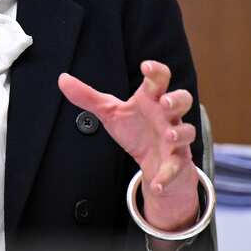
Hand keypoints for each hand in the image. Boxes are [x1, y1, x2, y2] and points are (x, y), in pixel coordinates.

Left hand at [57, 60, 198, 231]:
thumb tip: (62, 79)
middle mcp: (167, 116)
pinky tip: (157, 184)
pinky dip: (167, 176)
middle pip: (182, 99)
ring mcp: (175, 138)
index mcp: (152, 99)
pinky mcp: (177, 160)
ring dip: (180, 133)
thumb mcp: (110, 113)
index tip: (146, 66)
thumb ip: (88, 97)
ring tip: (169, 135)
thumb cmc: (136, 130)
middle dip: (176, 99)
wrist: (153, 161)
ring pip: (188, 131)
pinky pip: (176, 167)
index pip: (159, 79)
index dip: (156, 71)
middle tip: (164, 102)